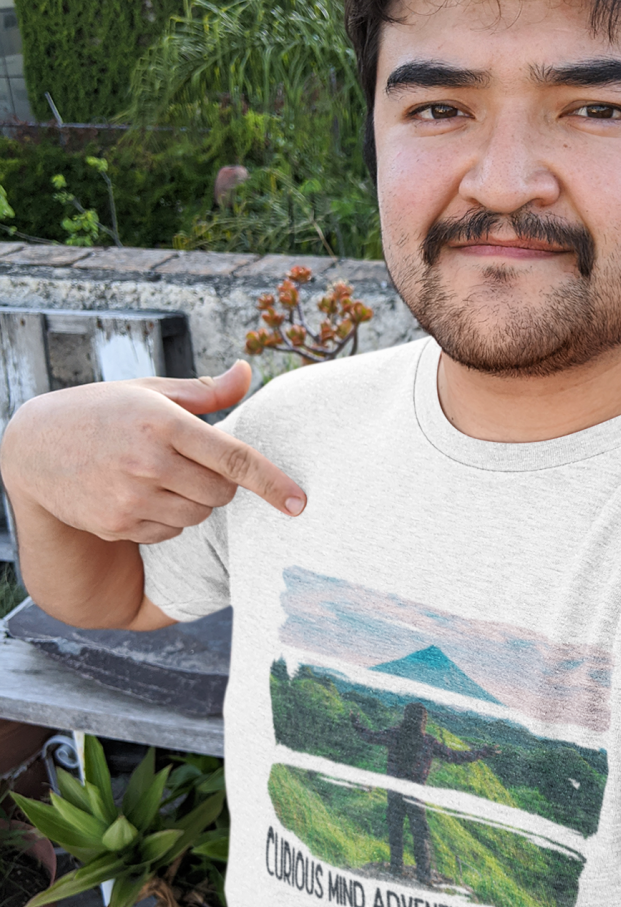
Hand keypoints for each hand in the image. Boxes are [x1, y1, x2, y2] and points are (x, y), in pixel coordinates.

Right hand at [1, 361, 305, 544]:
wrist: (34, 448)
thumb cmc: (104, 412)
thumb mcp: (150, 391)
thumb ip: (206, 391)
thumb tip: (249, 373)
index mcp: (162, 422)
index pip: (233, 457)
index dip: (271, 482)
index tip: (300, 502)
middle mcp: (147, 462)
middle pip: (222, 493)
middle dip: (222, 483)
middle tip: (194, 464)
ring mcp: (130, 498)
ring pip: (198, 516)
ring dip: (195, 502)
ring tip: (161, 476)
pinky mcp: (117, 525)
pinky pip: (170, 533)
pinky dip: (167, 520)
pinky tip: (139, 495)